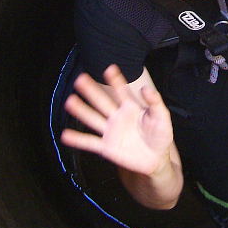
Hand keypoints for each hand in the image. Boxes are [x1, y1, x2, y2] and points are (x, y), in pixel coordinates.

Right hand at [60, 65, 174, 176]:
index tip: (109, 68)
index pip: (122, 91)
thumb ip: (155, 103)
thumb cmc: (160, 135)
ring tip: (69, 101)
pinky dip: (78, 139)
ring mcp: (110, 131)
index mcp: (131, 108)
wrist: (156, 159)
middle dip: (92, 90)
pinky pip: (90, 142)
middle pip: (102, 102)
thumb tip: (146, 88)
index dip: (116, 80)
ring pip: (93, 119)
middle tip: (80, 78)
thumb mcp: (162, 117)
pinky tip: (65, 135)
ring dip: (81, 111)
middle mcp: (117, 117)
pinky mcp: (107, 147)